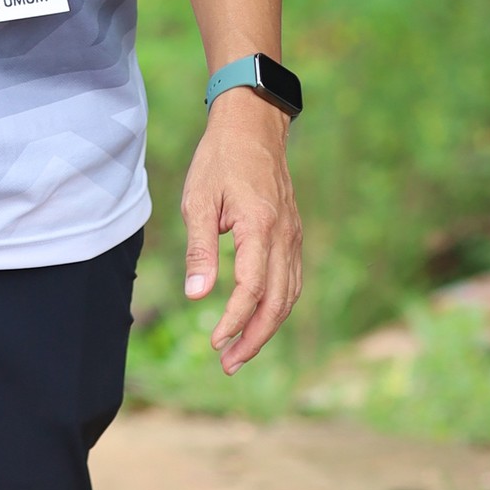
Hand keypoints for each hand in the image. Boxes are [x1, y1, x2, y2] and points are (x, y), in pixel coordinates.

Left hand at [182, 90, 302, 373]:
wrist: (254, 125)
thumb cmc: (220, 159)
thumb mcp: (199, 200)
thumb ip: (200, 250)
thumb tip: (196, 296)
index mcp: (260, 226)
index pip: (251, 289)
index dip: (234, 321)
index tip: (214, 342)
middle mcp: (284, 236)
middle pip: (277, 302)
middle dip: (253, 338)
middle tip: (228, 364)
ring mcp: (293, 236)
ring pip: (288, 295)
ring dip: (266, 328)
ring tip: (239, 352)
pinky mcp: (293, 234)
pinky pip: (291, 280)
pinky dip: (277, 307)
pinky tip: (258, 319)